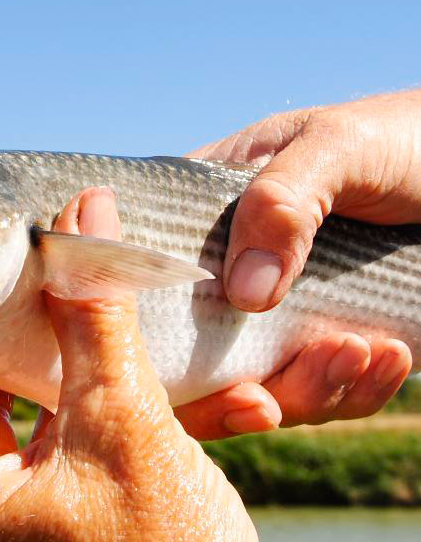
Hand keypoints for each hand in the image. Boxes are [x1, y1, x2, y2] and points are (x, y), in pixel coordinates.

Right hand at [177, 92, 419, 437]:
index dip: (146, 327)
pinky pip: (328, 392)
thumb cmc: (400, 138)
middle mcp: (235, 271)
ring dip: (307, 390)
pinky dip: (356, 391)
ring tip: (361, 352)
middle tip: (265, 403)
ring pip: (265, 385)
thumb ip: (282, 202)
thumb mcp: (337, 149)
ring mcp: (285, 314)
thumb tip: (246, 293)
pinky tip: (390, 358)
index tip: (179, 367)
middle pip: (197, 355)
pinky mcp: (332, 343)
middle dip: (228, 391)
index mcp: (209, 215)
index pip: (149, 275)